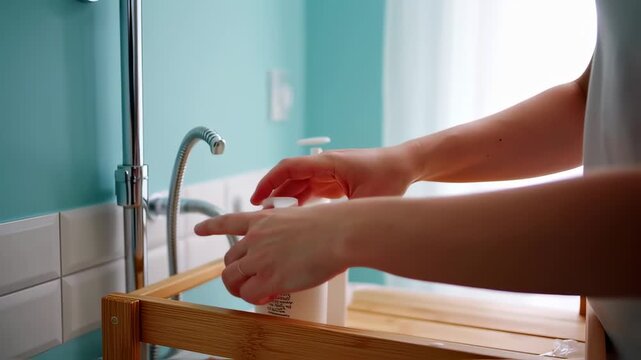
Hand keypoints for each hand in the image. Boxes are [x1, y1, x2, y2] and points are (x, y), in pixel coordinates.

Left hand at [194, 204, 351, 304]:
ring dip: (239, 288)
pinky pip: (249, 294)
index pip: (228, 221)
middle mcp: (255, 238)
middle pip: (229, 259)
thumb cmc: (331, 225)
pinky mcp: (269, 278)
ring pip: (232, 278)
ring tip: (252, 293)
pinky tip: (267, 296)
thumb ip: (288, 231)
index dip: (211, 227)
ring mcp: (260, 258)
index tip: (199, 229)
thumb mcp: (300, 218)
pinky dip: (255, 298)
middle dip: (236, 271)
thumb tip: (291, 249)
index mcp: (263, 219)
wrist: (339, 233)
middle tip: (249, 279)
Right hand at [250, 145, 418, 205]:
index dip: (270, 182)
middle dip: (273, 196)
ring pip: (299, 185)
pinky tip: (294, 219)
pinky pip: (310, 190)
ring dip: (286, 201)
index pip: (290, 168)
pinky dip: (300, 203)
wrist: (406, 165)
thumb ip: (346, 215)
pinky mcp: (335, 180)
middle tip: (261, 218)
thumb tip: (327, 236)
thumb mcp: (368, 200)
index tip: (257, 198)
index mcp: (329, 163)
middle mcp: (325, 165)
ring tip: (273, 221)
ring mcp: (329, 172)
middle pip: (290, 178)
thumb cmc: (391, 176)